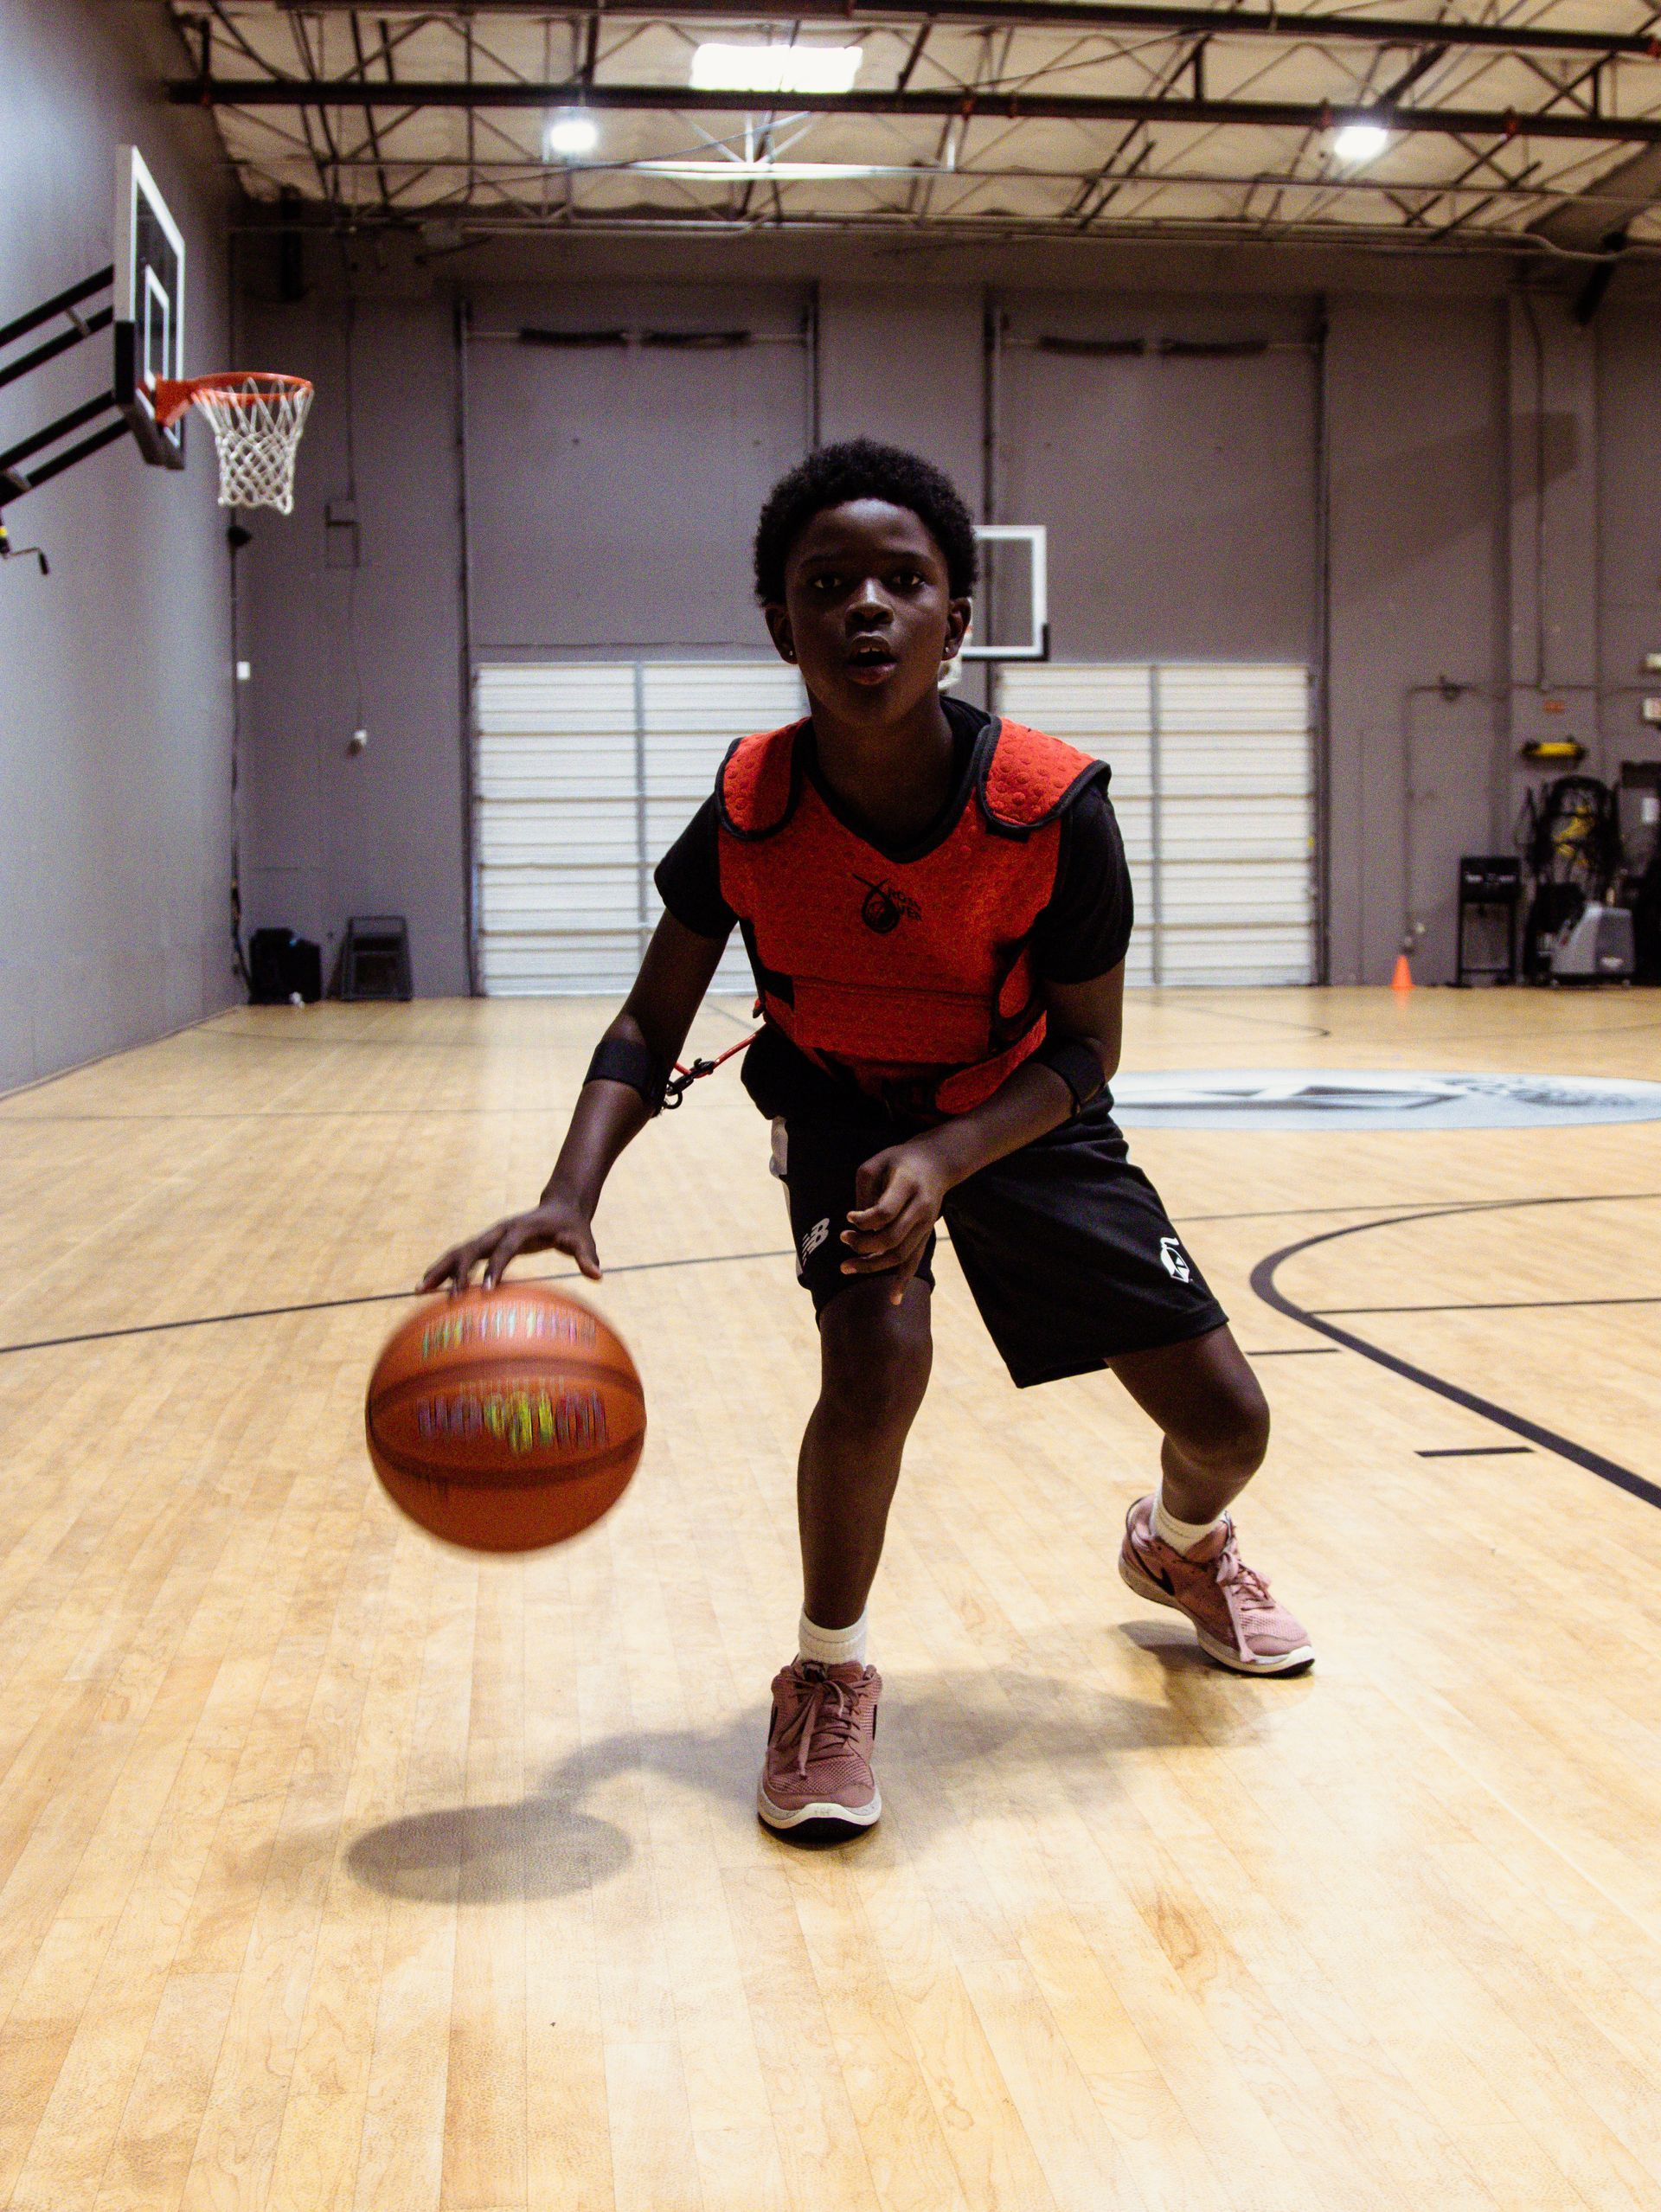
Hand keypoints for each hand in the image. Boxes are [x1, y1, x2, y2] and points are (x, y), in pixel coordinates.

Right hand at [420, 1186, 600, 1292]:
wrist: (560, 1207)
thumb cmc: (573, 1227)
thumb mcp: (583, 1239)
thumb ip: (587, 1255)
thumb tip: (597, 1274)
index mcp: (521, 1229)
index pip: (504, 1248)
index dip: (495, 1267)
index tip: (485, 1291)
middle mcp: (500, 1230)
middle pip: (472, 1248)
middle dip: (457, 1271)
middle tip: (448, 1298)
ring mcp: (489, 1236)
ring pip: (459, 1251)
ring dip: (439, 1269)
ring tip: (418, 1289)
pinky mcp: (485, 1244)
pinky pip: (460, 1257)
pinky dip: (443, 1270)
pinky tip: (426, 1287)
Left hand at [841, 1139, 950, 1306]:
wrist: (936, 1163)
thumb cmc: (898, 1160)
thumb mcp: (875, 1163)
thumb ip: (864, 1192)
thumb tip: (857, 1225)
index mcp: (908, 1185)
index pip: (885, 1212)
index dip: (862, 1221)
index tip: (848, 1216)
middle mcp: (921, 1208)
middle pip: (891, 1239)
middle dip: (863, 1245)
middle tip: (843, 1239)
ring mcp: (926, 1225)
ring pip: (900, 1255)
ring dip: (872, 1265)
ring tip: (846, 1266)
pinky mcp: (925, 1234)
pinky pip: (914, 1261)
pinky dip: (903, 1281)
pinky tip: (893, 1300)